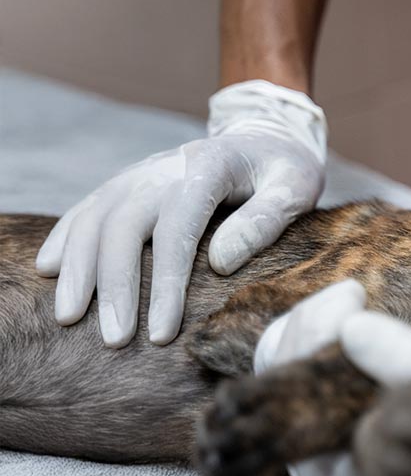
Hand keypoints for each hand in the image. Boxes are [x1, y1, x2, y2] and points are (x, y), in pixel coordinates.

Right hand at [37, 80, 326, 347]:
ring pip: (95, 218)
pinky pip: (87, 207)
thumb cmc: (285, 169)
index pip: (177, 231)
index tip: (160, 333)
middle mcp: (165, 168)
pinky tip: (49, 270)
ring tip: (69, 317)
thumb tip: (220, 262)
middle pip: (123, 227)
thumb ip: (265, 219)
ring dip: (78, 269)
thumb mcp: (295, 187)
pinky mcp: (128, 182)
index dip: (164, 285)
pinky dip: (65, 238)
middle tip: (114, 340)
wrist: (265, 135)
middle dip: (114, 286)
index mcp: (208, 169)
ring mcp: (141, 173)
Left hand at [255, 280, 410, 475]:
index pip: (286, 394)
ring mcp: (327, 461)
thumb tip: (352, 326)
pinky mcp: (342, 443)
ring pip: (287, 382)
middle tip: (352, 295)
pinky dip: (326, 348)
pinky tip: (354, 325)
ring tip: (353, 304)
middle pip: (273, 385)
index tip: (353, 296)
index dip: (310, 334)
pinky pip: (311, 386)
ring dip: (314, 335)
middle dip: (308, 328)